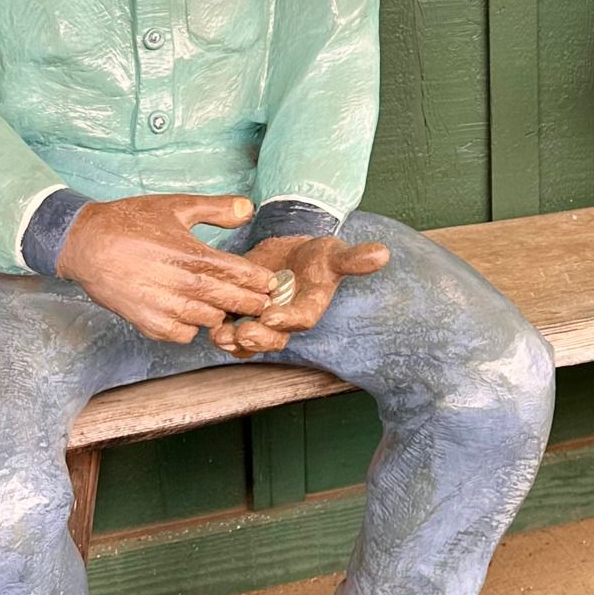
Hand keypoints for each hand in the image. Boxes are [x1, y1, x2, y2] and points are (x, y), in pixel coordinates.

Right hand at [57, 194, 289, 345]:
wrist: (86, 244)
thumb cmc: (131, 221)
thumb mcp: (175, 206)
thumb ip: (216, 209)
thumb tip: (248, 209)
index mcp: (192, 256)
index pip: (241, 275)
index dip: (260, 281)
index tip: (272, 282)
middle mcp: (182, 286)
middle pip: (231, 302)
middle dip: (252, 303)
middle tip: (265, 302)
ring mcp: (164, 308)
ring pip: (210, 322)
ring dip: (222, 315)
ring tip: (230, 308)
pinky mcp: (148, 324)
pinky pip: (184, 335)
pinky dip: (192, 327)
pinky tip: (193, 314)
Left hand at [215, 231, 391, 358]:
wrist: (294, 255)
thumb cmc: (319, 257)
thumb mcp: (335, 253)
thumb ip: (354, 258)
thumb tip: (382, 254)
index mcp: (310, 306)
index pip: (301, 319)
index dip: (286, 319)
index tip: (271, 316)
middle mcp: (287, 319)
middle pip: (273, 338)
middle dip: (257, 339)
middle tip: (242, 334)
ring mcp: (264, 320)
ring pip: (250, 341)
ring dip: (235, 341)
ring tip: (222, 334)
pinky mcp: (243, 314)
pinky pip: (232, 332)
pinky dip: (221, 332)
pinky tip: (211, 325)